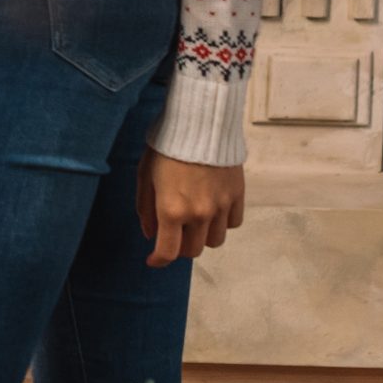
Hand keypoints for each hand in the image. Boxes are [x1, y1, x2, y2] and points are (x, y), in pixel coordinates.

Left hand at [137, 149, 244, 267]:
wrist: (199, 122)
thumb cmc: (166, 146)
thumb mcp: (145, 175)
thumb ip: (146, 208)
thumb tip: (150, 234)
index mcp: (172, 210)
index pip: (168, 252)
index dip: (159, 260)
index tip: (153, 260)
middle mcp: (199, 214)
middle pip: (193, 250)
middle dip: (179, 247)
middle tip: (173, 234)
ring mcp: (221, 206)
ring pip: (215, 241)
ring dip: (202, 236)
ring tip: (193, 220)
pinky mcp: (237, 195)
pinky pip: (233, 223)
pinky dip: (223, 222)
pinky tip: (213, 209)